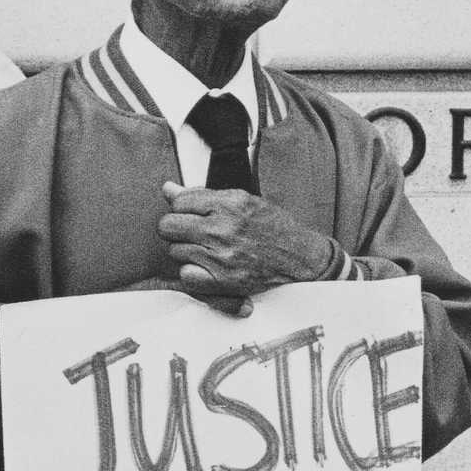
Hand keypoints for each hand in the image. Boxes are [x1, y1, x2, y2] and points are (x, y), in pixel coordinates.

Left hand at [156, 182, 333, 316]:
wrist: (303, 260)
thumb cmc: (275, 229)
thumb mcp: (244, 201)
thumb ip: (203, 195)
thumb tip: (168, 189)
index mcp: (229, 203)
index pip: (178, 201)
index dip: (180, 209)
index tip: (190, 216)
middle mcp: (223, 228)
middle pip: (168, 226)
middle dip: (175, 230)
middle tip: (189, 235)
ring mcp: (222, 255)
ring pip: (175, 251)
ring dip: (185, 253)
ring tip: (204, 252)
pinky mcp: (224, 280)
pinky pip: (186, 275)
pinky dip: (191, 273)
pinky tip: (205, 268)